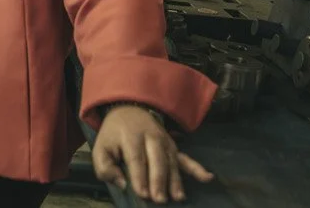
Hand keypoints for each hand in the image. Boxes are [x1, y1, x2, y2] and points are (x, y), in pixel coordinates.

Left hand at [92, 105, 212, 203]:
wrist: (129, 110)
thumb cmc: (114, 134)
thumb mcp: (101, 147)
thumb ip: (105, 167)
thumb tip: (121, 183)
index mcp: (131, 137)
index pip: (136, 159)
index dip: (140, 177)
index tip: (142, 193)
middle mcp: (151, 137)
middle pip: (157, 160)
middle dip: (159, 181)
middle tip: (160, 199)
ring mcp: (165, 141)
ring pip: (172, 162)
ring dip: (175, 180)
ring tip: (178, 197)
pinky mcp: (173, 146)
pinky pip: (186, 157)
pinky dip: (197, 168)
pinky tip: (207, 178)